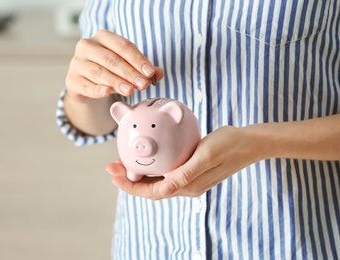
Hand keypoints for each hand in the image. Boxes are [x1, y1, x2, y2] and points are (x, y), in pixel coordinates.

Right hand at [65, 29, 163, 102]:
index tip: (150, 72)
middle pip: (112, 59)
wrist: (86, 84)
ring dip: (116, 82)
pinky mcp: (72, 80)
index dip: (138, 59)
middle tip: (143, 84)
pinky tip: (107, 92)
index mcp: (103, 37)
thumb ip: (143, 69)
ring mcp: (77, 63)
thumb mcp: (127, 66)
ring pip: (99, 72)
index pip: (123, 46)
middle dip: (129, 73)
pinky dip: (97, 89)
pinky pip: (86, 85)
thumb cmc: (110, 70)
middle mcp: (87, 46)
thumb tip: (159, 73)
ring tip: (130, 90)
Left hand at [106, 126, 262, 199]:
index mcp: (188, 186)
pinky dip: (153, 166)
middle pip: (151, 187)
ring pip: (157, 180)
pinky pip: (166, 171)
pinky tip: (147, 154)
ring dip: (139, 173)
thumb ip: (185, 173)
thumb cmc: (229, 145)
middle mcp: (186, 186)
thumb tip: (164, 186)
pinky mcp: (191, 170)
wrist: (249, 142)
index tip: (114, 175)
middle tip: (112, 166)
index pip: (153, 191)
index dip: (131, 186)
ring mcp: (189, 179)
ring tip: (124, 161)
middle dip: (129, 180)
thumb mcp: (206, 155)